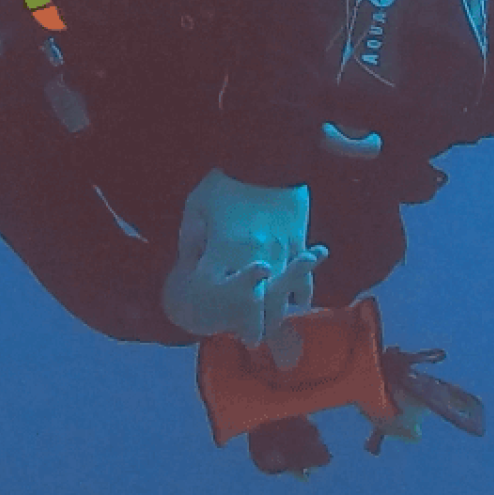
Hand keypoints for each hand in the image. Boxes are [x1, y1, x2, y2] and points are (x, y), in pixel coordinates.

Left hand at [164, 170, 328, 366]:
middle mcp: (254, 255)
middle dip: (254, 327)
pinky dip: (303, 290)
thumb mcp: (196, 205)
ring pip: (284, 295)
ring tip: (277, 328)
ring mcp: (281, 249)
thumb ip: (191, 238)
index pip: (220, 292)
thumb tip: (189, 262)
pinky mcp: (300, 240)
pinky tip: (301, 301)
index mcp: (224, 248)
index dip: (218, 311)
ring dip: (280, 315)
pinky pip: (304, 274)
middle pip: (257, 305)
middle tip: (252, 342)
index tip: (216, 325)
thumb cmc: (225, 179)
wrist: (267, 152)